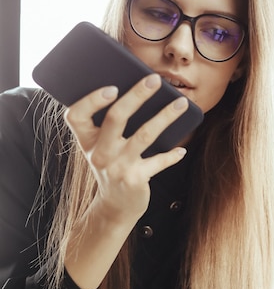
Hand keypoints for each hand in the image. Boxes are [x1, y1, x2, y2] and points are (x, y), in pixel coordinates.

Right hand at [62, 74, 188, 288]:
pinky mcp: (135, 180)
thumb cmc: (111, 169)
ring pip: (144, 135)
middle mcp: (100, 153)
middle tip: (154, 80)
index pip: (76, 115)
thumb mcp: (102, 149)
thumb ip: (109, 126)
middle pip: (116, 118)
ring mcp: (118, 167)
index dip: (91, 100)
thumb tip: (140, 92)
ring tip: (182, 103)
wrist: (115, 208)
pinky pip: (158, 162)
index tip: (111, 87)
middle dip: (136, 96)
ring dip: (165, 117)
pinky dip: (171, 155)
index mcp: (87, 141)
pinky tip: (181, 149)